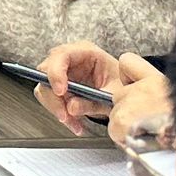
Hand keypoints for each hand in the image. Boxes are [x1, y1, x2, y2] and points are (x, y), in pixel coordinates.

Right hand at [32, 43, 165, 139]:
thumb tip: (72, 107)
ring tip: (73, 122)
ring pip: (45, 88)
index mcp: (86, 52)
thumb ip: (94, 101)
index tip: (61, 92)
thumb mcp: (114, 94)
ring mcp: (64, 73)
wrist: (130, 95)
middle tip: (64, 114)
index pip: (61, 55)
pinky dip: (61, 114)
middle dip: (53, 96)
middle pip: (46, 72)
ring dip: (56, 108)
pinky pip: (52, 100)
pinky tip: (75, 124)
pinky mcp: (62, 87)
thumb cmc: (126, 86)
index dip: (56, 72)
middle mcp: (71, 60)